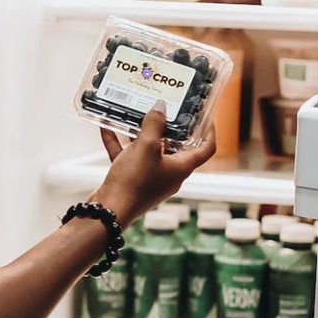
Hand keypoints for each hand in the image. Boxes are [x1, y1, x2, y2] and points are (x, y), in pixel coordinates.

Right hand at [88, 99, 215, 227]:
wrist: (110, 210)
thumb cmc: (134, 182)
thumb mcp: (146, 146)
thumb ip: (154, 123)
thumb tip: (160, 107)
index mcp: (181, 168)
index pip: (206, 149)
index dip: (210, 132)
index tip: (205, 117)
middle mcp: (170, 174)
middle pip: (176, 147)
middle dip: (168, 127)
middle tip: (164, 109)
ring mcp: (151, 178)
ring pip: (149, 151)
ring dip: (141, 133)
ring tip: (134, 114)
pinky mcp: (133, 181)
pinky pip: (129, 157)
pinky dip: (120, 143)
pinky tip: (107, 127)